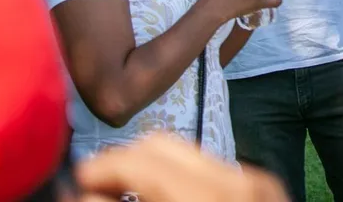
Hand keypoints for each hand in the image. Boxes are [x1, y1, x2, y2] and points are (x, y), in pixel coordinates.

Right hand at [76, 132, 289, 201]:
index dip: (100, 169)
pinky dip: (181, 183)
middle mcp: (238, 181)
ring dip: (150, 173)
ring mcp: (257, 183)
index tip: (76, 186)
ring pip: (185, 156)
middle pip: (161, 146)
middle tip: (96, 193)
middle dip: (122, 166)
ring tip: (126, 199)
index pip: (141, 159)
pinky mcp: (266, 190)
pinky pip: (212, 171)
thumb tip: (84, 195)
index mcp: (208, 200)